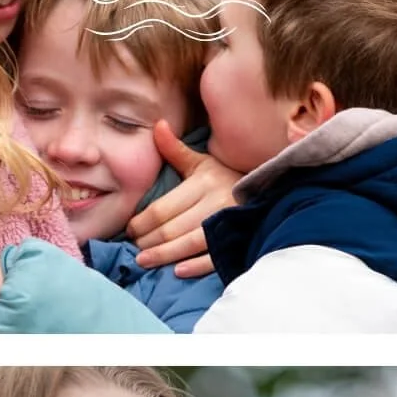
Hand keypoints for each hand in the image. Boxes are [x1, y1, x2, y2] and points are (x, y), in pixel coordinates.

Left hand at [126, 120, 241, 276]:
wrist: (267, 189)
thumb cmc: (225, 176)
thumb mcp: (201, 162)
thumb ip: (175, 149)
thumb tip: (158, 125)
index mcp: (203, 182)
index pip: (163, 208)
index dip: (142, 221)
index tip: (129, 229)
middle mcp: (215, 202)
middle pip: (173, 228)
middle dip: (149, 240)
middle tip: (134, 249)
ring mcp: (228, 222)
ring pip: (189, 243)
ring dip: (164, 255)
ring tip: (144, 261)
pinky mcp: (239, 238)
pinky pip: (214, 256)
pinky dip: (196, 265)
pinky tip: (178, 271)